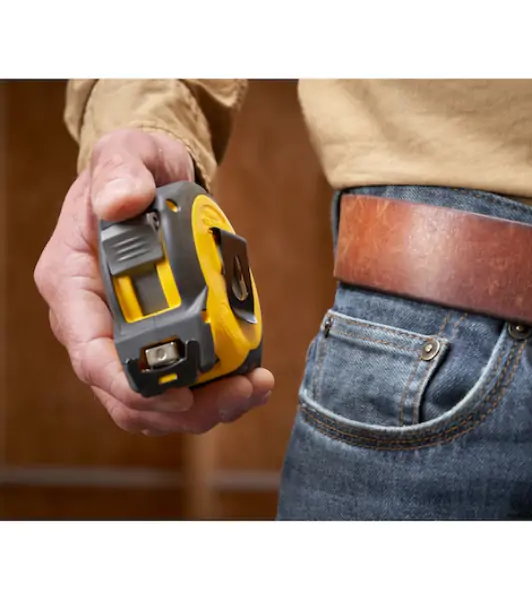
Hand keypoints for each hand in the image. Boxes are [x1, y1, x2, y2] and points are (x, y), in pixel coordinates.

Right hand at [34, 128, 273, 434]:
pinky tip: (249, 378)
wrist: (152, 182)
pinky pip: (179, 379)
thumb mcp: (125, 155)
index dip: (129, 385)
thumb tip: (122, 201)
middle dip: (184, 407)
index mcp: (73, 285)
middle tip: (240, 393)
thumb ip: (120, 172)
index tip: (179, 395)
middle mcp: (94, 322)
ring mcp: (126, 335)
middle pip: (126, 393)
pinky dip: (212, 389)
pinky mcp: (157, 337)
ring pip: (155, 398)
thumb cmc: (133, 172)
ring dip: (206, 406)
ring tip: (255, 388)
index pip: (89, 352)